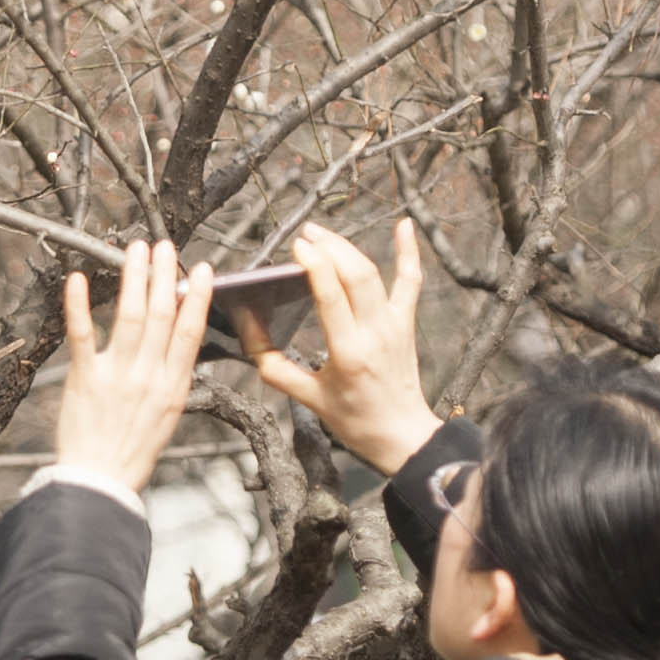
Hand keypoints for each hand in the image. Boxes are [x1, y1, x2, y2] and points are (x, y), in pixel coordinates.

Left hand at [52, 240, 214, 493]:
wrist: (101, 482)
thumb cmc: (133, 450)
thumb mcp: (168, 414)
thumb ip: (172, 376)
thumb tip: (179, 339)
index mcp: (173, 386)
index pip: (190, 332)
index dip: (197, 297)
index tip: (201, 270)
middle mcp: (148, 376)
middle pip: (161, 315)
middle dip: (164, 276)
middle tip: (164, 246)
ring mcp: (117, 375)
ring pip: (129, 316)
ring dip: (133, 278)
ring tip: (137, 250)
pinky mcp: (84, 378)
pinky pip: (83, 335)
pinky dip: (80, 305)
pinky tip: (80, 279)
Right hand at [246, 218, 441, 471]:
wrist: (402, 435)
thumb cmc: (354, 420)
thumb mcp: (308, 399)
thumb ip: (275, 368)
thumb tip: (249, 334)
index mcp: (348, 353)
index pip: (331, 296)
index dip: (314, 265)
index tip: (297, 247)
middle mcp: (375, 334)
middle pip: (355, 276)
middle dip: (329, 248)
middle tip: (304, 235)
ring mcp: (394, 325)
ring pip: (375, 274)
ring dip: (349, 248)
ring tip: (322, 234)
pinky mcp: (407, 323)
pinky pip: (410, 282)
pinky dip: (409, 252)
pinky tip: (405, 225)